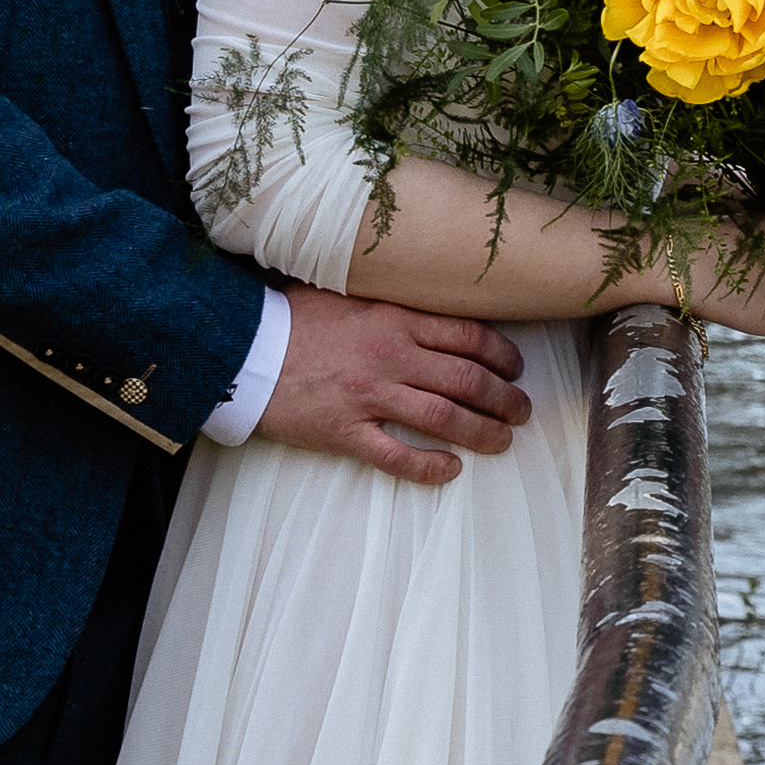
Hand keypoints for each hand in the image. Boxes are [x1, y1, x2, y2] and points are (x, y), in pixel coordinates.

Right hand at [253, 290, 529, 483]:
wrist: (242, 350)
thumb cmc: (293, 317)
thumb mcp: (347, 293)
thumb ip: (390, 299)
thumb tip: (427, 296)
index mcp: (395, 319)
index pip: (469, 336)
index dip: (503, 355)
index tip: (516, 367)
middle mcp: (390, 357)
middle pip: (467, 380)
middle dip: (505, 399)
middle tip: (521, 412)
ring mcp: (369, 396)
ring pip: (444, 419)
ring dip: (482, 432)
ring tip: (502, 441)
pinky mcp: (345, 431)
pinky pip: (397, 456)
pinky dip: (429, 467)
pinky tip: (450, 471)